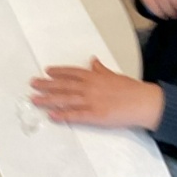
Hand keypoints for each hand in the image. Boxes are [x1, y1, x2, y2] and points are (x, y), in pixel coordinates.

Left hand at [30, 58, 163, 129]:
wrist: (143, 102)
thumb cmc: (131, 88)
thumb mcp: (113, 75)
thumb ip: (100, 69)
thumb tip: (93, 60)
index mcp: (94, 76)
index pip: (71, 72)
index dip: (58, 72)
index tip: (46, 71)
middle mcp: (89, 87)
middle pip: (63, 85)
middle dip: (46, 85)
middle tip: (32, 84)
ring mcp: (91, 101)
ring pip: (65, 99)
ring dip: (48, 99)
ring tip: (34, 99)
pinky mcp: (95, 115)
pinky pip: (75, 115)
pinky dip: (62, 115)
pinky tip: (51, 115)